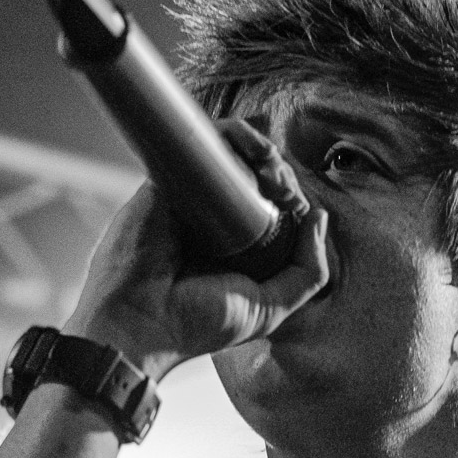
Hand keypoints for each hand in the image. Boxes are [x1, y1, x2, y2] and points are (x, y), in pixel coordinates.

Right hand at [66, 120, 331, 381]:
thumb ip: (308, 272)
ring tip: (273, 175)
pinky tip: (255, 153)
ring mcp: (191, 196)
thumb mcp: (270, 309)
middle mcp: (215, 218)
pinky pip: (206, 142)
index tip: (299, 210)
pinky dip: (236, 135)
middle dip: (283, 175)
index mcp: (238, 246)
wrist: (139, 321)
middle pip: (260, 175)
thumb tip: (319, 217)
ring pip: (236, 153)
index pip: (276, 205)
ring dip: (265, 152)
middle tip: (285, 192)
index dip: (295, 198)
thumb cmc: (197, 323)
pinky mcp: (169, 179)